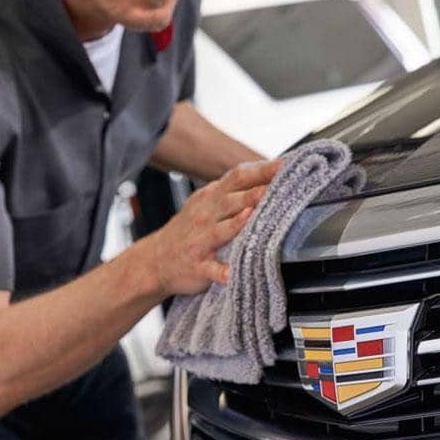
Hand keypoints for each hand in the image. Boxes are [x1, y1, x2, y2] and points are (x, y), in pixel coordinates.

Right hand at [137, 159, 280, 297]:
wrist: (156, 259)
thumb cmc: (190, 229)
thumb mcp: (207, 202)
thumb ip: (233, 190)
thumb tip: (268, 175)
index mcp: (211, 197)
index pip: (238, 177)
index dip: (261, 170)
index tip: (283, 166)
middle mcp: (206, 215)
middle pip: (232, 200)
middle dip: (254, 192)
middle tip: (276, 186)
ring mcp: (201, 240)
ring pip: (222, 230)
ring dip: (238, 223)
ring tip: (252, 216)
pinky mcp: (198, 265)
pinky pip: (211, 269)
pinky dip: (221, 272)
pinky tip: (231, 273)